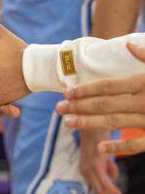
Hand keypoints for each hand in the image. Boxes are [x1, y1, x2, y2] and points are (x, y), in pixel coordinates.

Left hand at [58, 41, 144, 155]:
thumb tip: (127, 46)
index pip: (108, 85)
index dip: (86, 89)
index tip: (67, 92)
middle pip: (105, 104)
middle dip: (79, 106)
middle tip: (57, 109)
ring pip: (115, 122)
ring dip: (89, 123)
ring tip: (68, 124)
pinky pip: (138, 143)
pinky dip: (119, 147)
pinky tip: (101, 148)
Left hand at [79, 128, 124, 193]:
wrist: (94, 121)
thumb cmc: (99, 136)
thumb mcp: (103, 154)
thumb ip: (107, 165)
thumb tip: (114, 176)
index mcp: (87, 168)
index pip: (96, 189)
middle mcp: (85, 169)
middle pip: (97, 192)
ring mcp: (89, 166)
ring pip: (99, 190)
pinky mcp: (95, 162)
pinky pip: (102, 181)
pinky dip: (110, 190)